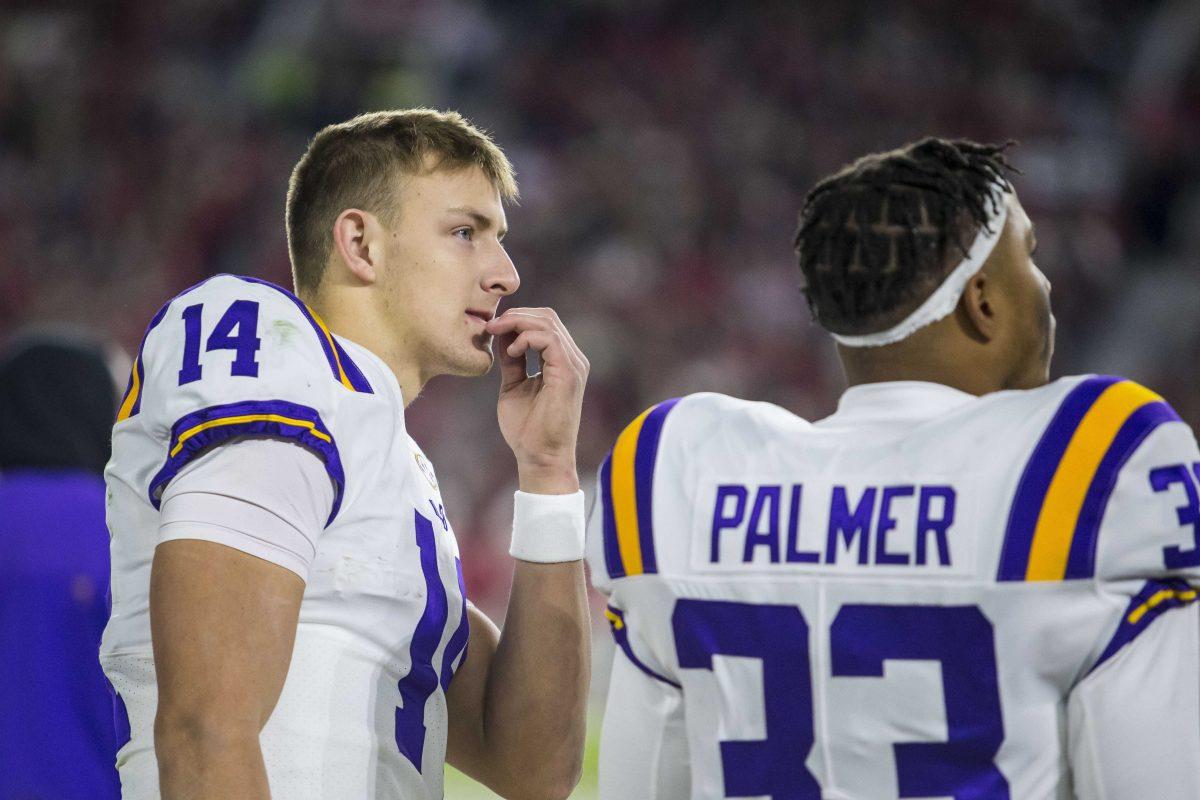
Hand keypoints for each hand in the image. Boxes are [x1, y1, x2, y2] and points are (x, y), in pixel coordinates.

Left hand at [485, 308, 588, 493]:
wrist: (539, 457)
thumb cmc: (527, 429)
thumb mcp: (514, 385)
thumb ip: (512, 361)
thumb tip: (501, 335)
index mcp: (562, 361)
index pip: (544, 323)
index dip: (517, 318)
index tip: (491, 327)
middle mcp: (573, 359)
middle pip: (547, 317)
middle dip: (515, 315)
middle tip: (490, 326)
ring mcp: (574, 366)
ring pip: (548, 324)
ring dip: (517, 323)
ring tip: (496, 334)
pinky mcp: (568, 374)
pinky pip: (550, 340)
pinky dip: (526, 338)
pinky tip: (510, 352)